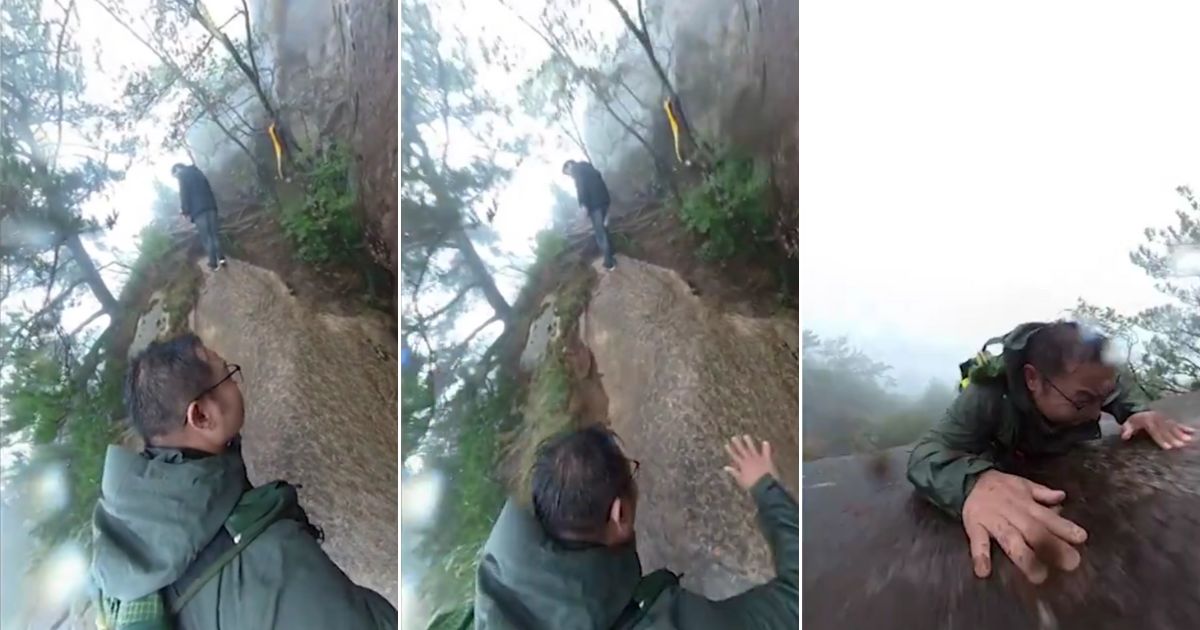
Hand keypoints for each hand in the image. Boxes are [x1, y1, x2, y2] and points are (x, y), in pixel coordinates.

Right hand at [723, 434, 779, 490]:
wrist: (764, 486)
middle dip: (738, 443)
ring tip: (746, 436)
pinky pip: (766, 452)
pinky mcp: (766, 460)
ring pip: (752, 448)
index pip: (734, 456)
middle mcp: (749, 459)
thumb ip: (734, 472)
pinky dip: (766, 447)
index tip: (726, 444)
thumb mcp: (741, 480)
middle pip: (742, 450)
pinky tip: (765, 442)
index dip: (730, 450)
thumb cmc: (751, 485)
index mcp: (742, 464)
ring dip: (749, 442)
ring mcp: (758, 458)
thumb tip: (726, 467)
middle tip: (734, 437)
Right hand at [962, 470, 1087, 583]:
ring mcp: (993, 520)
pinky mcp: (974, 526)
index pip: (1048, 517)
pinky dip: (980, 556)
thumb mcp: (1023, 485)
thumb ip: (1043, 493)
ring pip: (1010, 539)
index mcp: (1026, 504)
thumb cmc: (1001, 488)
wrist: (967, 479)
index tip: (1081, 538)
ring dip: (1024, 557)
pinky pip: (977, 541)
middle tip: (1070, 564)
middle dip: (1052, 546)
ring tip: (1038, 575)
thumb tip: (1062, 497)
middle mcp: (1012, 512)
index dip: (1064, 527)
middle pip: (1034, 530)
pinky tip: (983, 571)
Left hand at [1122, 411, 1194, 448]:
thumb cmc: (1134, 420)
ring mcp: (1164, 418)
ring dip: (1182, 433)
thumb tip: (1124, 436)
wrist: (1139, 408)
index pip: (1155, 431)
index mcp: (1147, 421)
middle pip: (1166, 429)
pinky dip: (1185, 427)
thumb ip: (1126, 430)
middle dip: (1174, 437)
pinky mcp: (1169, 418)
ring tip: (1189, 440)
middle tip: (1181, 445)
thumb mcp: (1128, 423)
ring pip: (1174, 426)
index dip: (1161, 439)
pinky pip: (1178, 422)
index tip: (1167, 447)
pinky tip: (1193, 431)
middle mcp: (1158, 419)